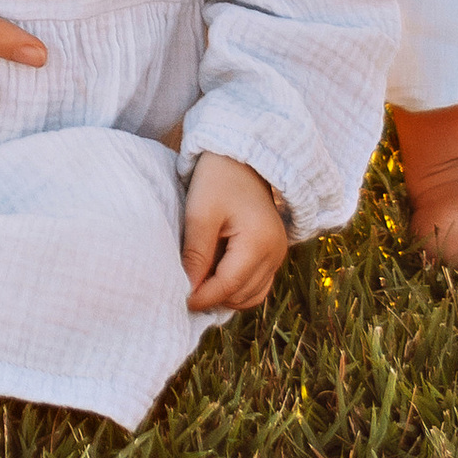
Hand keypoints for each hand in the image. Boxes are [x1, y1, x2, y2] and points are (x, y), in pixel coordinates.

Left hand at [182, 152, 288, 312]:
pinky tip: (216, 276)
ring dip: (226, 295)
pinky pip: (257, 284)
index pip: (229, 285)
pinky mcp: (273, 252)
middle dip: (214, 298)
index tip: (180, 300)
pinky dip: (237, 287)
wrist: (240, 158)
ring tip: (200, 283)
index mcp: (259, 242)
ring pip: (252, 295)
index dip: (203, 297)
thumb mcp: (200, 213)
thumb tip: (189, 289)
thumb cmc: (217, 179)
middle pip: (242, 294)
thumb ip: (196, 253)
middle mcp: (275, 253)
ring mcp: (277, 254)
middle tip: (187, 291)